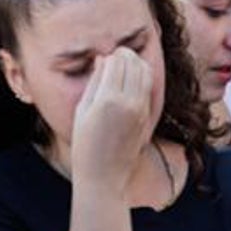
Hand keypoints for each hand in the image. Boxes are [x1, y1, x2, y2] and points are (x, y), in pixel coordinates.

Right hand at [69, 48, 154, 192]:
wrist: (104, 176)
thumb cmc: (85, 143)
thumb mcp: (82, 109)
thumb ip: (95, 82)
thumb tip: (103, 59)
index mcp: (108, 99)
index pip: (118, 60)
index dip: (110, 55)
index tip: (103, 59)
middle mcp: (129, 103)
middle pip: (135, 62)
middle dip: (125, 56)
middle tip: (113, 60)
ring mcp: (142, 111)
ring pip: (146, 73)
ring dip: (135, 65)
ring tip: (122, 69)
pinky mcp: (148, 118)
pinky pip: (148, 88)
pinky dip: (140, 79)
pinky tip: (128, 83)